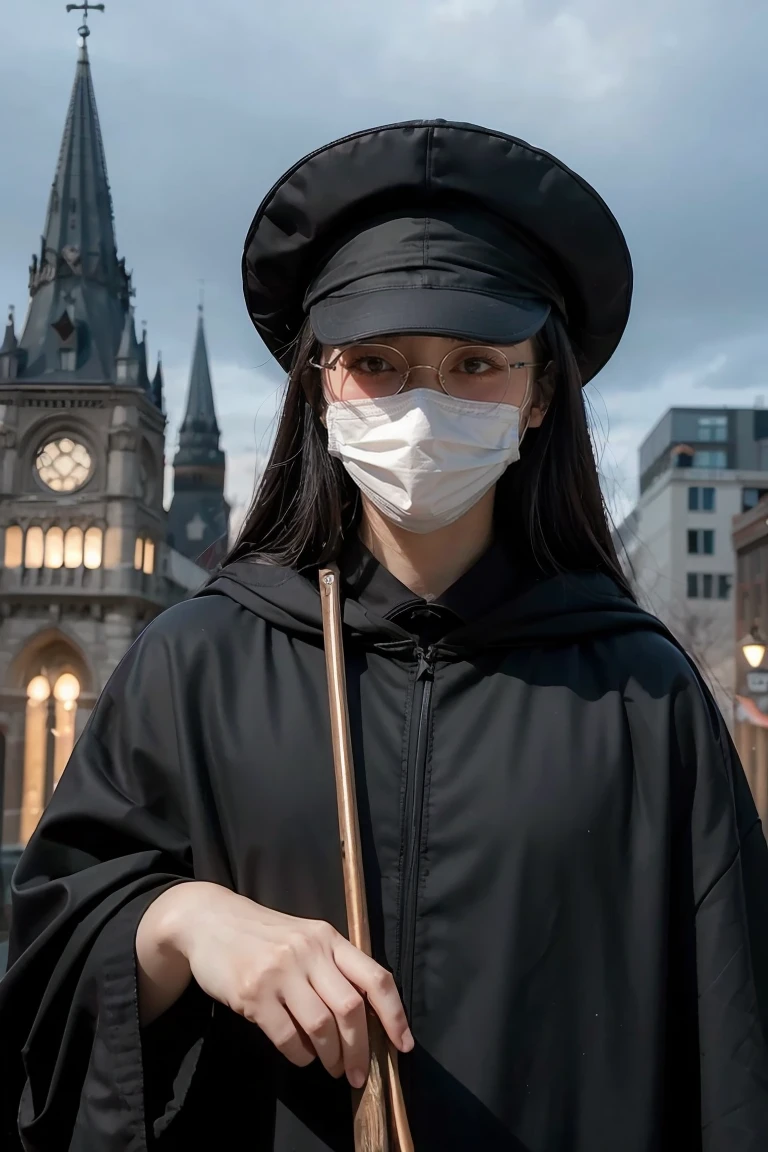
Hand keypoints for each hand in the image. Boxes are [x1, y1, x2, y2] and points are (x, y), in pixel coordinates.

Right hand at [143, 881, 413, 1087]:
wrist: (208, 921)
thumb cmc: (262, 935)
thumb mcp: (304, 938)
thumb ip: (331, 967)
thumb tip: (362, 1019)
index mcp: (328, 938)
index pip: (375, 977)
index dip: (394, 1015)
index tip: (403, 1045)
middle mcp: (309, 952)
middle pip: (350, 1009)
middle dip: (360, 1050)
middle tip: (358, 1074)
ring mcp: (280, 971)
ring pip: (321, 1026)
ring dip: (331, 1056)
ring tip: (332, 1066)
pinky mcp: (253, 993)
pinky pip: (286, 1037)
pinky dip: (299, 1055)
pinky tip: (300, 1056)